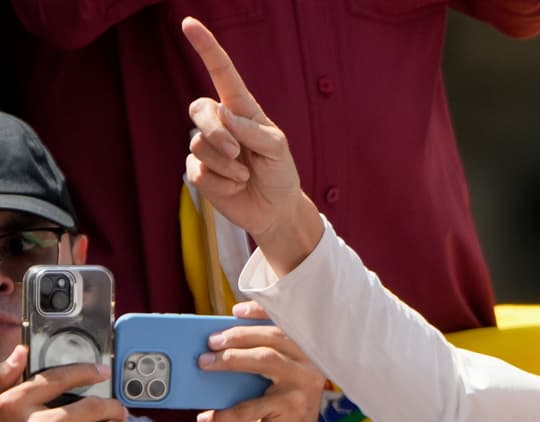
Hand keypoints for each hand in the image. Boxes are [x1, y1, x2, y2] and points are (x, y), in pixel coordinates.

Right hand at [182, 16, 321, 273]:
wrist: (276, 209)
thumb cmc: (280, 172)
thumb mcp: (278, 150)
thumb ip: (254, 132)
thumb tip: (226, 118)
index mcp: (241, 109)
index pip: (221, 73)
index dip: (206, 48)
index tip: (189, 23)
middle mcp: (220, 123)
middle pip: (199, 110)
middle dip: (215, 132)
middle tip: (237, 153)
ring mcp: (206, 147)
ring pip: (199, 146)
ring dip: (228, 167)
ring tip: (246, 176)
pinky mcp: (199, 172)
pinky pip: (199, 172)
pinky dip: (222, 184)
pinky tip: (235, 188)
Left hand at [194, 301, 324, 421]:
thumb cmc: (272, 412)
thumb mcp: (266, 382)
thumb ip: (253, 361)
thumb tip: (216, 342)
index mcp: (305, 353)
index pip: (286, 324)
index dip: (263, 311)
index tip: (236, 311)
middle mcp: (311, 365)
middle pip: (273, 338)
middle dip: (237, 336)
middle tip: (209, 341)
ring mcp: (305, 386)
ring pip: (266, 360)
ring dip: (230, 360)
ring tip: (203, 364)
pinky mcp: (292, 409)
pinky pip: (252, 406)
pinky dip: (225, 413)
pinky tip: (206, 417)